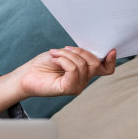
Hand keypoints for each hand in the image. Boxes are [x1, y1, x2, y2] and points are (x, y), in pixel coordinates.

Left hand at [0, 46, 115, 114]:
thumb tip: (92, 52)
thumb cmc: (43, 64)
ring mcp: (77, 86)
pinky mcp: (68, 89)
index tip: (111, 50)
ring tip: (55, 54)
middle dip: (80, 51)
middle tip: (64, 49)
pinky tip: (55, 59)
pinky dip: (64, 60)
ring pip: (82, 65)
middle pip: (94, 63)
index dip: (111, 61)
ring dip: (67, 54)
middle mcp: (83, 80)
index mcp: (84, 72)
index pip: (105, 70)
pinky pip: (73, 69)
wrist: (26, 74)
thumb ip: (79, 55)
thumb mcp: (64, 54)